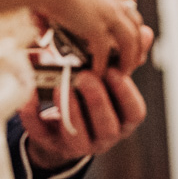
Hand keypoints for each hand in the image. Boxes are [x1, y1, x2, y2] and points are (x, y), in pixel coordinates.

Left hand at [19, 67, 146, 169]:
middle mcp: (104, 136)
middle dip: (97, 101)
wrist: (62, 129)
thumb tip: (147, 33)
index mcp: (122, 120)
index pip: (134, 112)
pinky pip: (41, 134)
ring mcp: (78, 145)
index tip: (115, 71)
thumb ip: (126, 60)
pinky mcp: (51, 145)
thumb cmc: (91, 98)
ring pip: (78, 137)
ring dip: (70, 110)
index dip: (126, 93)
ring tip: (61, 86)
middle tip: (85, 76)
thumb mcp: (109, 81)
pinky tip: (29, 98)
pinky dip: (34, 117)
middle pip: (107, 126)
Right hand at [36, 0, 145, 74]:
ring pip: (130, 40)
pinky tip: (98, 74)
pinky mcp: (97, 29)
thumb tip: (41, 27)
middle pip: (135, 21)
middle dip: (137, 41)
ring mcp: (107, 14)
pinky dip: (102, 65)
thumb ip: (56, 7)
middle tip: (133, 56)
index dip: (128, 8)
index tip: (127, 18)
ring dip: (129, 58)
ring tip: (123, 71)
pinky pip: (105, 52)